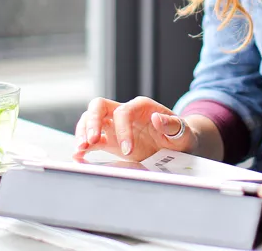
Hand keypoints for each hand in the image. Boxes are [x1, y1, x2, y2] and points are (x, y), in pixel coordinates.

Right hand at [73, 96, 197, 161]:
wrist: (178, 145)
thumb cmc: (181, 136)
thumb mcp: (183, 133)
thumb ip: (173, 126)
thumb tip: (157, 119)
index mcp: (142, 107)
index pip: (124, 112)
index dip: (123, 129)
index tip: (128, 150)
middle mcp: (125, 112)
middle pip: (99, 106)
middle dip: (92, 122)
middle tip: (91, 140)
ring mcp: (115, 126)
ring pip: (91, 119)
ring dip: (83, 132)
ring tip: (80, 148)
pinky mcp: (111, 140)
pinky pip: (93, 139)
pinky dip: (84, 146)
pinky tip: (79, 155)